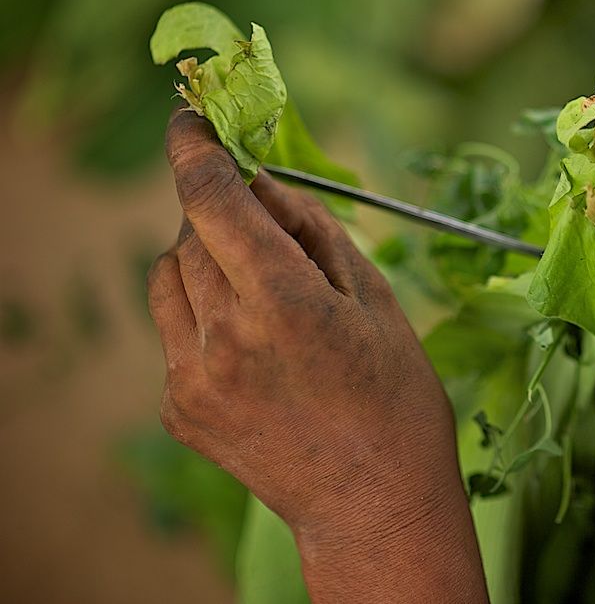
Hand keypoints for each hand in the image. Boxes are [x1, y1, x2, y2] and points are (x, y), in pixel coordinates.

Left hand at [147, 111, 486, 602]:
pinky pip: (172, 332)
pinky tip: (255, 351)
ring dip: (204, 264)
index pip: (213, 199)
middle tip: (267, 236)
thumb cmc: (396, 398)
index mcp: (285, 302)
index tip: (189, 122)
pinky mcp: (178, 409)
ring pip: (168, 278)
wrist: (374, 502)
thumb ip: (314, 232)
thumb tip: (265, 182)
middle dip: (222, 218)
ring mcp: (192, 377)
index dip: (195, 150)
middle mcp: (225, 336)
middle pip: (190, 235)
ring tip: (259, 295)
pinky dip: (203, 318)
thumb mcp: (375, 300)